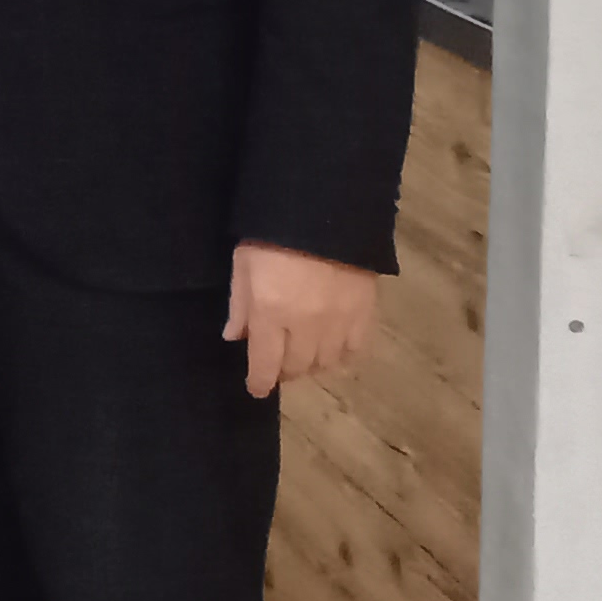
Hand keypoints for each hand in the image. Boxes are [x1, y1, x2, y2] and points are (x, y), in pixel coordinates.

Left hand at [225, 241, 377, 397]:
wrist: (325, 210)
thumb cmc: (272, 235)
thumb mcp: (244, 264)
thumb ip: (240, 305)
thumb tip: (236, 338)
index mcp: (272, 312)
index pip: (265, 363)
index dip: (259, 382)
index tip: (256, 389)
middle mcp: (307, 325)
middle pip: (297, 367)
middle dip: (284, 372)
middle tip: (276, 367)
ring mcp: (340, 321)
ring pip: (326, 363)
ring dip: (311, 365)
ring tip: (302, 356)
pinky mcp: (366, 313)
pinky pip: (356, 349)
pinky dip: (342, 356)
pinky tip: (333, 349)